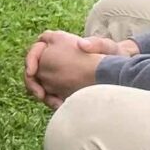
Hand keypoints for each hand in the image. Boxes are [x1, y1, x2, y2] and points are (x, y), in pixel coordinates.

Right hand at [21, 30, 136, 108]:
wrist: (120, 70)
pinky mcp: (61, 86)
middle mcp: (55, 57)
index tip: (32, 72)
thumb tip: (81, 45)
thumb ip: (96, 44)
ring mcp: (57, 72)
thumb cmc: (113, 54)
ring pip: (39, 83)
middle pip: (33, 69)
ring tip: (55, 104)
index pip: (36, 48)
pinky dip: (51, 100)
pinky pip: (49, 93)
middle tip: (40, 95)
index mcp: (60, 43)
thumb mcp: (108, 47)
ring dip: (42, 94)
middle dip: (32, 83)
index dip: (30, 59)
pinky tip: (61, 106)